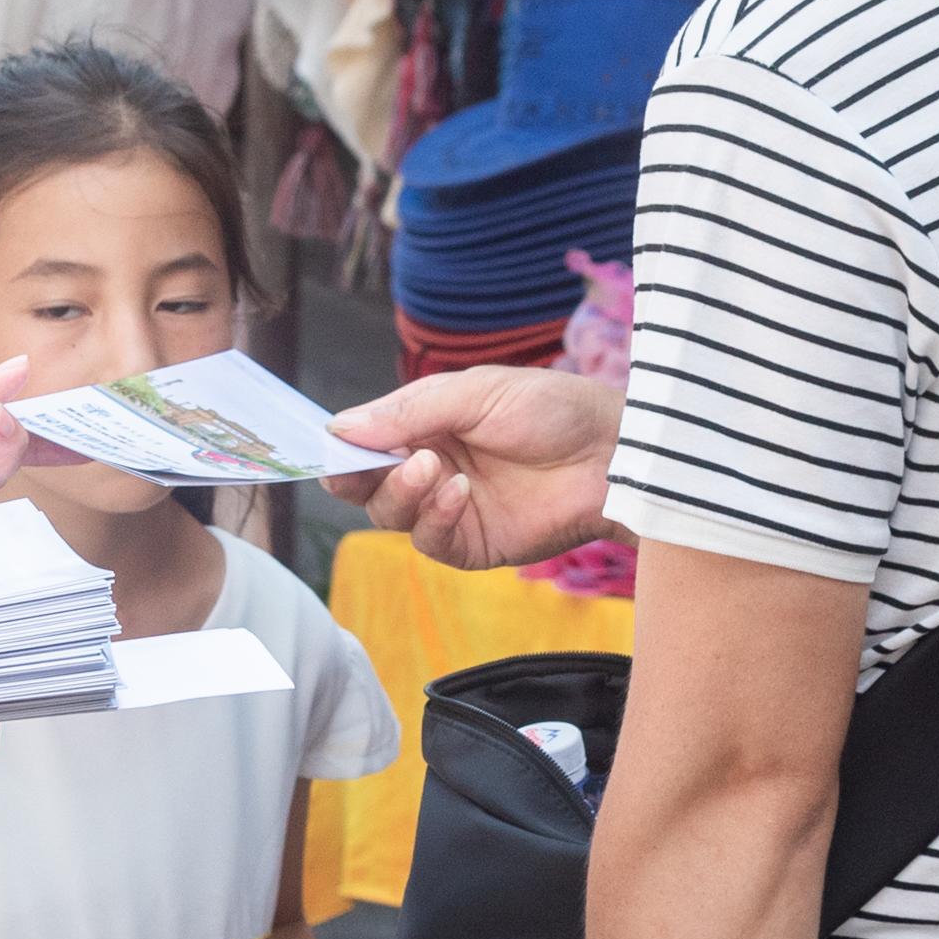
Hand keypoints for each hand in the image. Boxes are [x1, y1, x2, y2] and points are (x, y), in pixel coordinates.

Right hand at [325, 367, 624, 570]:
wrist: (610, 454)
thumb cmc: (550, 409)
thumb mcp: (475, 393)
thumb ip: (409, 411)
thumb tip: (340, 427)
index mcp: (423, 425)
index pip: (363, 441)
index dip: (341, 445)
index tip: (328, 444)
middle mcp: (427, 467)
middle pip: (364, 484)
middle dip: (357, 474)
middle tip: (366, 462)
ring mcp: (448, 508)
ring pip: (389, 514)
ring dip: (400, 491)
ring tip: (432, 468)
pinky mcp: (472, 544)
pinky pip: (430, 541)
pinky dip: (434, 516)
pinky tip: (458, 491)